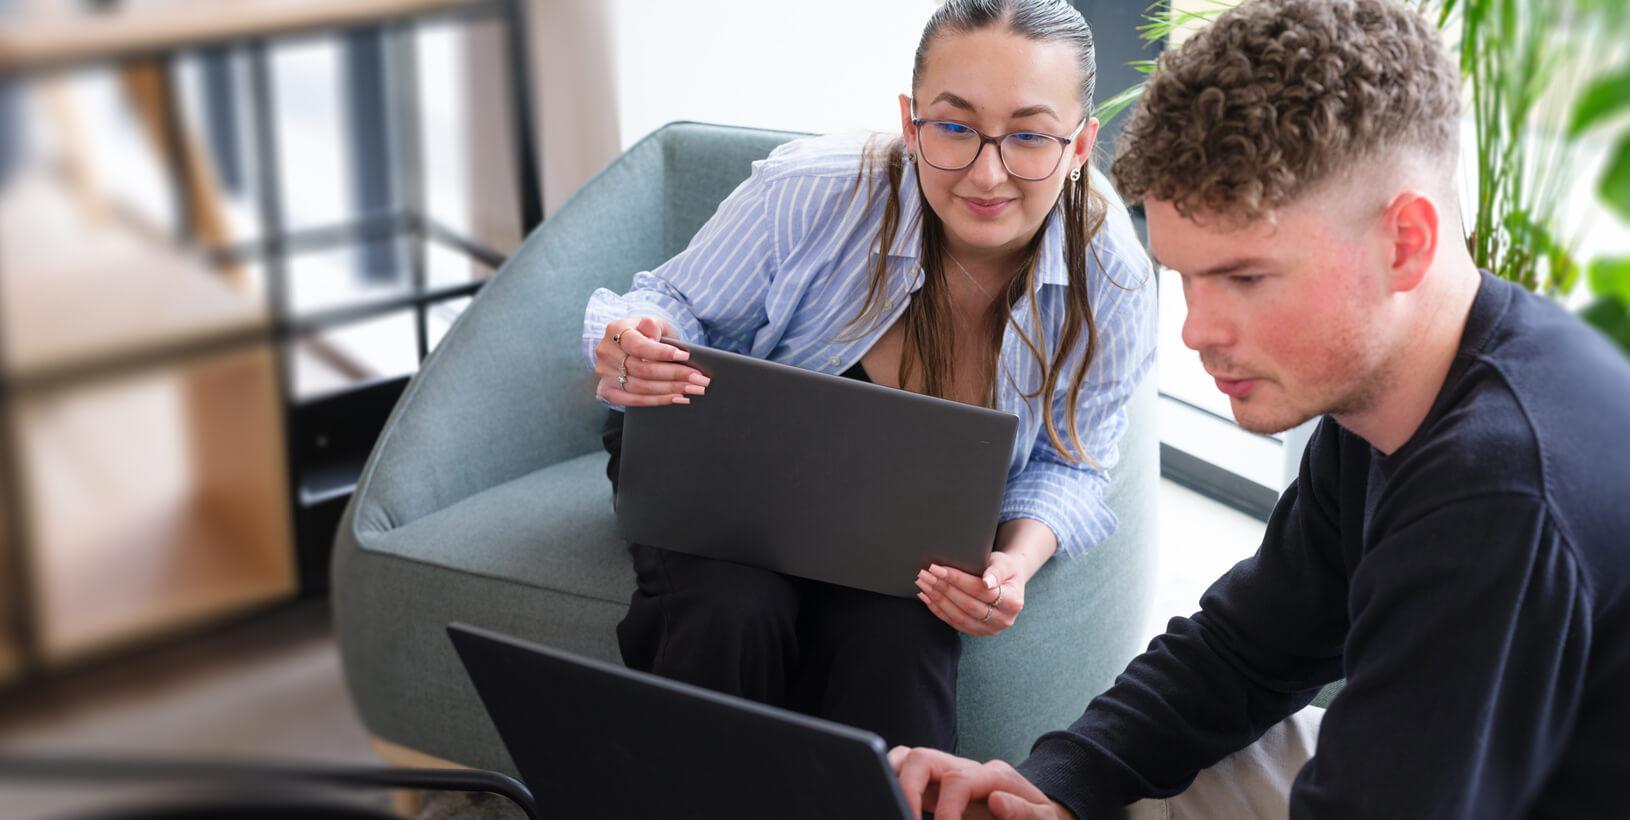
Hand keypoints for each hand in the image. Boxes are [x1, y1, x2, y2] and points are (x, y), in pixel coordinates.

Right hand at [595, 317, 708, 405]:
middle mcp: (606, 352)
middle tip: (700, 379)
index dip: (662, 353)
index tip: (685, 356)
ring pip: (641, 387)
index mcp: (614, 330)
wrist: (629, 346)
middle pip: (643, 369)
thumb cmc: (646, 332)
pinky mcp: (607, 390)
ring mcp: (604, 373)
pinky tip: (677, 398)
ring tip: (694, 389)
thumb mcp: (653, 322)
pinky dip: (658, 400)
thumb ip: (653, 325)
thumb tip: (652, 337)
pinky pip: (634, 401)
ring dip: (671, 390)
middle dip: (675, 375)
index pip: (638, 345)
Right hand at [888, 746, 1071, 819]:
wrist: (1041, 815)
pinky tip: (895, 806)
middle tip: (906, 819)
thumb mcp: (1046, 819)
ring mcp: (948, 773)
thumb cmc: (1042, 818)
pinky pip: (907, 773)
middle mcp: (966, 767)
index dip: (947, 809)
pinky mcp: (937, 787)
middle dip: (907, 789)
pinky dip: (894, 782)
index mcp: (993, 774)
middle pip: (922, 758)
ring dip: (893, 779)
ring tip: (892, 808)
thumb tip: (997, 802)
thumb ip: (1026, 811)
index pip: (956, 780)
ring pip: (908, 759)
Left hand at [915, 550, 1026, 636]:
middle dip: (944, 588)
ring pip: (959, 616)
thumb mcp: (1005, 564)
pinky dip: (938, 610)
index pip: (980, 590)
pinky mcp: (977, 632)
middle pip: (968, 605)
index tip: (939, 568)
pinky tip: (926, 597)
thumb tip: (987, 582)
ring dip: (937, 600)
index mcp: (1013, 602)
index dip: (958, 579)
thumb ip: (997, 571)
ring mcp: (989, 629)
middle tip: (926, 574)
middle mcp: (1003, 620)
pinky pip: (954, 623)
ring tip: (923, 584)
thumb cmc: (1005, 569)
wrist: (1008, 582)